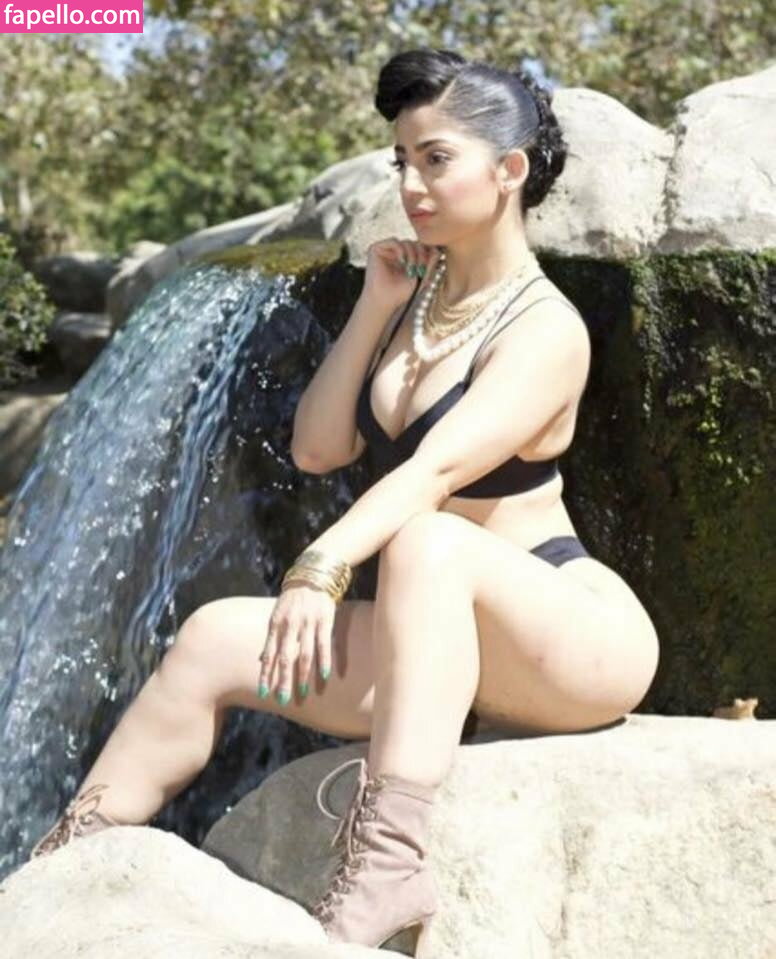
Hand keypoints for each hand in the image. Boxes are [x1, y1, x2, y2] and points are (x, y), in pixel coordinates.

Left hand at [257, 583, 336, 703]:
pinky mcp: (325, 620)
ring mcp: (308, 623)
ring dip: (302, 675)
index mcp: (276, 624)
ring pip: (304, 654)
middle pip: (285, 658)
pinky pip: (324, 644)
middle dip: (283, 680)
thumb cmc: (294, 596)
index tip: (263, 692)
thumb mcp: (277, 612)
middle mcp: (290, 625)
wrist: (313, 574)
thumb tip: (262, 658)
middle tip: (282, 700)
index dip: (266, 674)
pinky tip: (324, 675)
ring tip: (301, 693)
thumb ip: (273, 636)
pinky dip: (325, 661)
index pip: (269, 654)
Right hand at [362, 237, 442, 314]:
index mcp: (405, 258)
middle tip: (420, 270)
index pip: (421, 247)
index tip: (429, 268)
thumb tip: (438, 250)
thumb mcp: (421, 276)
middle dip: (421, 255)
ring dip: (412, 255)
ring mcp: (386, 250)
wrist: (384, 301)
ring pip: (406, 242)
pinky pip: (394, 241)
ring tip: (411, 270)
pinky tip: (402, 262)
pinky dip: (401, 250)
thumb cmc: (401, 293)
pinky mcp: (375, 249)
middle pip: (415, 243)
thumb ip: (430, 263)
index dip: (428, 254)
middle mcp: (395, 253)